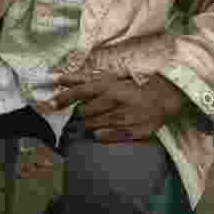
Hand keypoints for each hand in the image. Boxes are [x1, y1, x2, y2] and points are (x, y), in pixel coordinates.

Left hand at [50, 74, 189, 142]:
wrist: (164, 97)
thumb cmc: (133, 85)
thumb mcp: (110, 77)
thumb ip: (84, 79)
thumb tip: (59, 78)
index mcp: (109, 86)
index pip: (80, 91)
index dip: (63, 98)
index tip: (50, 104)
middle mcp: (114, 101)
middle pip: (83, 112)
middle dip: (81, 113)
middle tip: (89, 111)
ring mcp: (123, 118)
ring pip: (92, 125)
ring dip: (90, 123)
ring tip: (101, 117)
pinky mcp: (131, 131)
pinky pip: (104, 137)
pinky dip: (100, 134)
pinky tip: (105, 129)